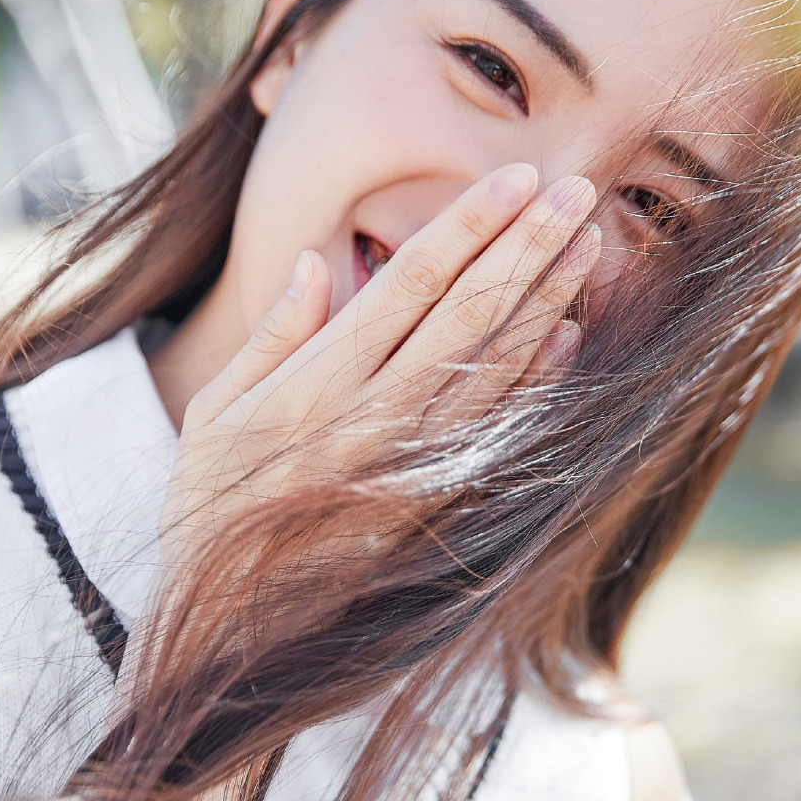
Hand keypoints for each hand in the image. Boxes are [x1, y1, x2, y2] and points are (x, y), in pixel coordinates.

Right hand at [159, 162, 598, 573]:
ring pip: (496, 365)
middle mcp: (376, 416)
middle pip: (469, 314)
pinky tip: (567, 333)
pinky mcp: (436, 500)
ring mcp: (414, 462)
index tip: (515, 177)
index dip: (468, 224)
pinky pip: (498, 429)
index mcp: (319, 382)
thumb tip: (312, 261)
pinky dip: (537, 379)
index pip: (411, 282)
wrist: (234, 622)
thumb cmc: (213, 503)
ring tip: (588, 243)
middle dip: (527, 245)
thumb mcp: (215, 411)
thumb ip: (271, 335)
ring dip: (548, 300)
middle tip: (577, 189)